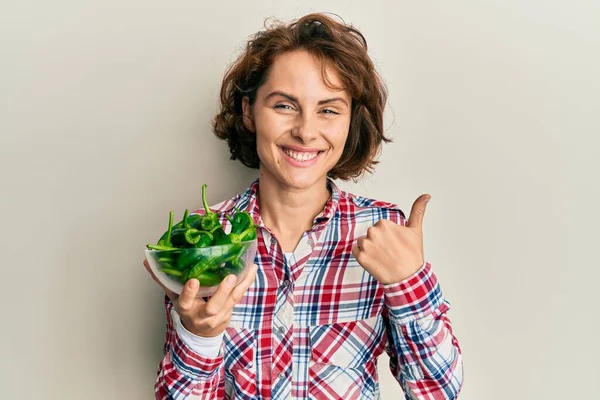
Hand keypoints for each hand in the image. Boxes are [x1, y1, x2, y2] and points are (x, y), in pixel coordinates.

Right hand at [143, 260, 257, 336]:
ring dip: (240, 285)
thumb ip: (163, 279)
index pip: (186, 302)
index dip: (189, 293)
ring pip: (231, 301)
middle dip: (222, 292)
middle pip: (213, 306)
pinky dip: (246, 282)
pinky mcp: (230, 310)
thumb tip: (148, 261)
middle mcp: (203, 315)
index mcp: (187, 309)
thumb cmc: (188, 310)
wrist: (202, 334)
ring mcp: (219, 314)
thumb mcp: (174, 297)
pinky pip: (239, 296)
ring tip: (247, 268)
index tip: (193, 281)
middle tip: (229, 277)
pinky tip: (251, 269)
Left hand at [352, 194, 429, 284]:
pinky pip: (356, 251)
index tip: (395, 244)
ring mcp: (366, 245)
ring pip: (363, 242)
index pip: (381, 227)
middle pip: (371, 234)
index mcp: (384, 224)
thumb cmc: (412, 255)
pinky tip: (374, 261)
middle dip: (379, 241)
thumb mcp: (416, 230)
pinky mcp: (360, 257)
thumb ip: (418, 210)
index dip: (388, 236)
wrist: (407, 278)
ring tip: (382, 257)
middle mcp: (373, 232)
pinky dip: (362, 256)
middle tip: (390, 252)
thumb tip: (426, 195)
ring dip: (370, 248)